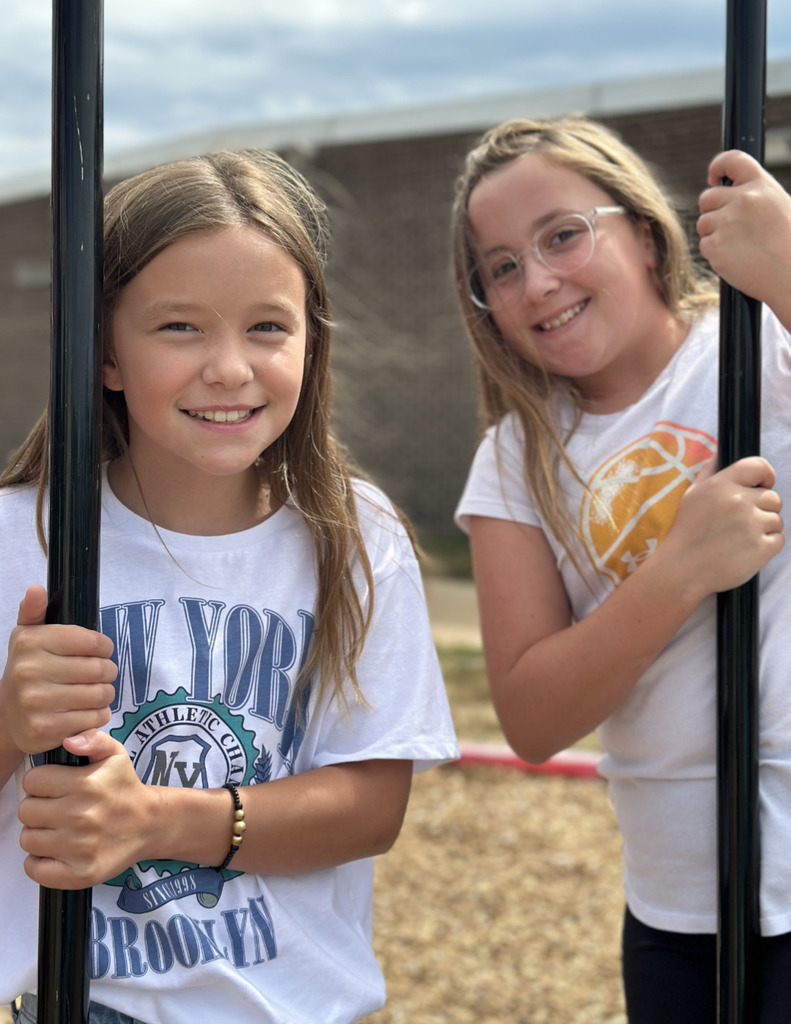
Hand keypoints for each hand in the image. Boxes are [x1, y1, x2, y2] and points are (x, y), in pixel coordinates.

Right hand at [0, 585, 116, 754]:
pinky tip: (86, 711)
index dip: (104, 646)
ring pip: (100, 694)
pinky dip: (98, 715)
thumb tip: (36, 589)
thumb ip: (35, 611)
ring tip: (94, 692)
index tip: (101, 651)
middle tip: (100, 675)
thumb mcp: (27, 637)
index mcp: (30, 642)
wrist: (7, 718)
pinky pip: (94, 718)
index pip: (91, 640)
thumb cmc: (28, 671)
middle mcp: (29, 671)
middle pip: (100, 669)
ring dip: (105, 694)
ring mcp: (35, 702)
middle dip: (107, 672)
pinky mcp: (44, 729)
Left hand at [18, 729, 151, 888]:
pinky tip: (55, 850)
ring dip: (39, 833)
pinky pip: (35, 868)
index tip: (53, 787)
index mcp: (86, 784)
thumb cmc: (125, 789)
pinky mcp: (79, 873)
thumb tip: (69, 741)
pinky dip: (39, 862)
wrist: (149, 824)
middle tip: (56, 808)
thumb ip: (92, 738)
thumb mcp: (115, 754)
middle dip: (38, 808)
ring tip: (58, 828)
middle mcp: (81, 815)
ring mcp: (79, 847)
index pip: (33, 781)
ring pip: (28, 839)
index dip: (41, 782)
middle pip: (26, 811)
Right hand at [660, 456, 783, 601]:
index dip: (766, 476)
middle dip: (763, 509)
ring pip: (777, 520)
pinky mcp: (762, 548)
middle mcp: (739, 502)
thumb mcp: (692, 494)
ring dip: (764, 529)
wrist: (683, 568)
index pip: (759, 467)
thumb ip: (709, 471)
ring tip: (741, 539)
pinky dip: (767, 547)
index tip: (763, 486)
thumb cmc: (688, 531)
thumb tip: (721, 452)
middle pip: (774, 498)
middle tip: (742, 523)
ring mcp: (752, 525)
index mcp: (722, 485)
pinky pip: (779, 540)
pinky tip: (747, 551)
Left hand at [697, 150, 790, 308]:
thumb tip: (729, 194)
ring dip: (714, 233)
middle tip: (729, 226)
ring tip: (739, 246)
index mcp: (761, 186)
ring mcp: (727, 223)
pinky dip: (715, 253)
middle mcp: (743, 200)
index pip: (732, 160)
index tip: (712, 178)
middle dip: (713, 211)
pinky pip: (705, 245)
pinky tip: (736, 259)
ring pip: (704, 223)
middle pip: (707, 198)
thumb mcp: (780, 208)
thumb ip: (756, 198)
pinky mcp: (715, 246)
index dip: (717, 166)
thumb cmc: (789, 246)